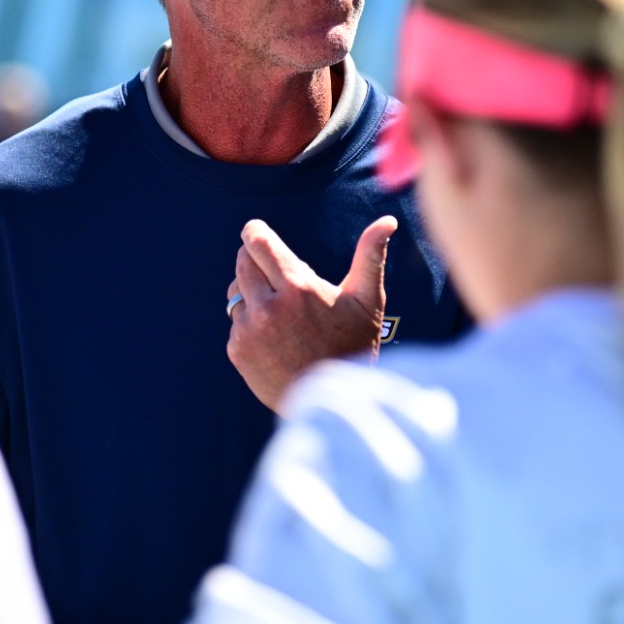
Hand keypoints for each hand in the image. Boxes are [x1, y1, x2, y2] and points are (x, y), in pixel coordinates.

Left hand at [226, 217, 395, 410]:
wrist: (335, 403)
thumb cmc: (354, 345)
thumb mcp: (367, 300)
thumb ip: (370, 255)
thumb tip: (388, 220)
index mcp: (298, 287)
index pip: (257, 242)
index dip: (254, 232)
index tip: (256, 231)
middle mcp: (268, 306)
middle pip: (242, 262)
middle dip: (255, 259)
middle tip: (273, 270)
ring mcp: (250, 330)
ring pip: (236, 291)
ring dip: (252, 292)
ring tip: (280, 309)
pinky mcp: (238, 350)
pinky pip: (235, 321)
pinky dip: (250, 322)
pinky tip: (275, 337)